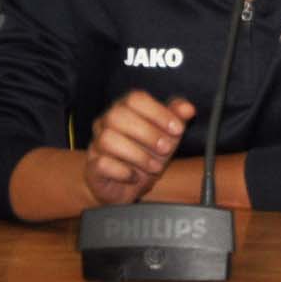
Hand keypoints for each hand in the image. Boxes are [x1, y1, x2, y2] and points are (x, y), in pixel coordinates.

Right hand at [83, 91, 195, 206]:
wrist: (129, 183)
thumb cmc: (148, 152)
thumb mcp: (168, 134)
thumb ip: (177, 117)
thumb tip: (188, 109)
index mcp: (126, 108)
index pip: (135, 98)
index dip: (158, 112)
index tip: (177, 129)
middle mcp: (106, 122)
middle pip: (118, 116)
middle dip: (148, 134)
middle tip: (165, 149)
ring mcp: (96, 143)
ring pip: (108, 139)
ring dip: (138, 155)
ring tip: (154, 166)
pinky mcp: (92, 166)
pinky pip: (101, 163)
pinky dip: (123, 171)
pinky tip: (134, 175)